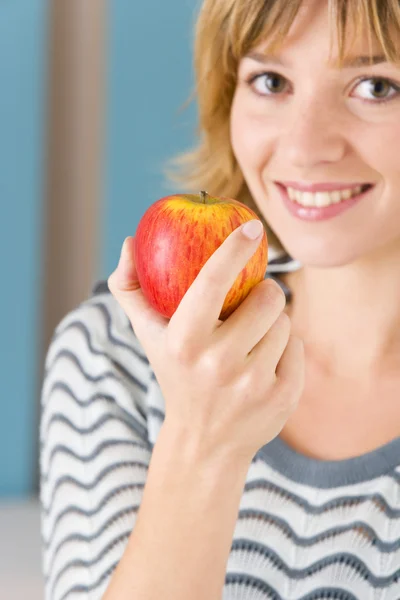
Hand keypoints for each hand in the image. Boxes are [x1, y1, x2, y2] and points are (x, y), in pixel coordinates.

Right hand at [107, 221, 304, 464]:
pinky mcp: (282, 398)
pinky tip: (263, 367)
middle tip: (251, 304)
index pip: (210, 282)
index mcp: (183, 342)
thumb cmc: (175, 374)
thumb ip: (131, 288)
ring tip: (250, 342)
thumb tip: (128, 243)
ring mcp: (252, 384)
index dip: (233, 249)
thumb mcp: (148, 335)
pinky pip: (297, 347)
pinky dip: (285, 349)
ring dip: (272, 323)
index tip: (252, 228)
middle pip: (268, 297)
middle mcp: (217, 364)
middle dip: (264, 292)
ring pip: (285, 321)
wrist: (204, 442)